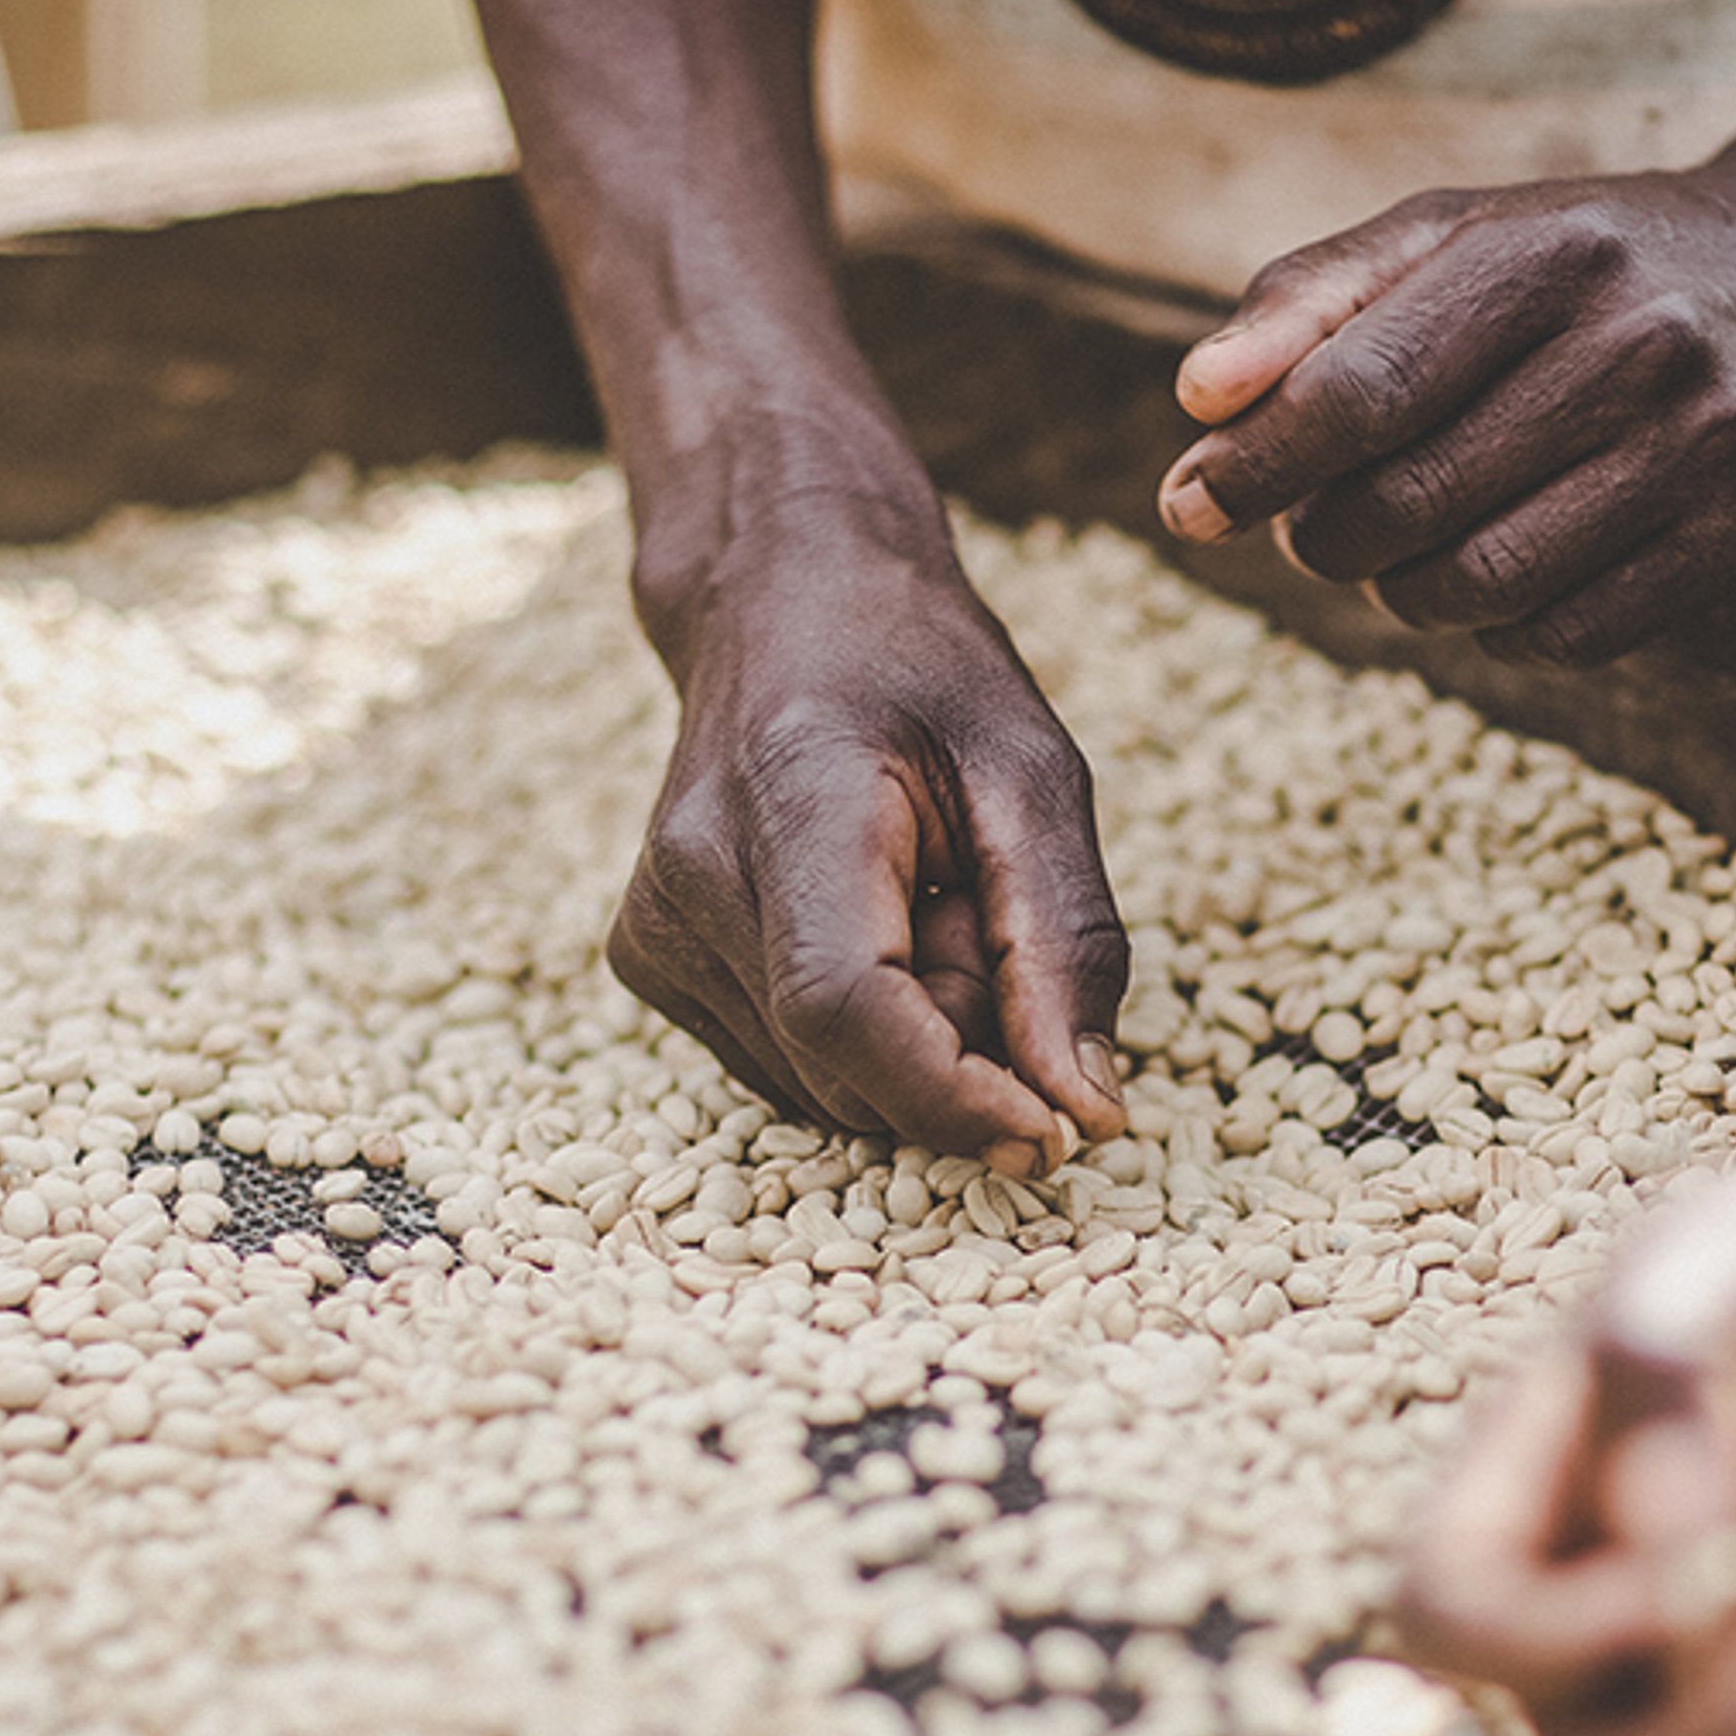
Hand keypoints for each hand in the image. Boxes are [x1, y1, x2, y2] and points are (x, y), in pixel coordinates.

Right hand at [613, 531, 1130, 1170]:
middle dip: (958, 1054)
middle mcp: (692, 875)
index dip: (952, 1095)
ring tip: (924, 910)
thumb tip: (1086, 1114)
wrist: (782, 603)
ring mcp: (653, 926)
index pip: (846, 1007)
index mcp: (788, 802)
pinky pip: (789, 1073)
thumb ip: (1066, 948)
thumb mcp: (1036, 777)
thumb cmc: (923, 677)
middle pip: (848, 1069)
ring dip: (913, 1045)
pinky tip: (872, 932)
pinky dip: (862, 1041)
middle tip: (986, 925)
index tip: (1053, 1133)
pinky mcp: (649, 962)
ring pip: (822, 1091)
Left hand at [1153, 149, 1735, 665]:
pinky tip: (1501, 575)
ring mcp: (1705, 447)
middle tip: (1312, 527)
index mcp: (1550, 250)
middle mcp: (1639, 342)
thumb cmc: (1598, 258)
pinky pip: (1570, 635)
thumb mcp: (1461, 231)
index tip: (1192, 503)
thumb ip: (1316, 297)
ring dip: (1402, 593)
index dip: (1255, 464)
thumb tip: (1197, 400)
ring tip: (1398, 551)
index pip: (1360, 390)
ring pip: (1480, 586)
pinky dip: (1502, 628)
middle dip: (1323, 535)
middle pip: (1407, 504)